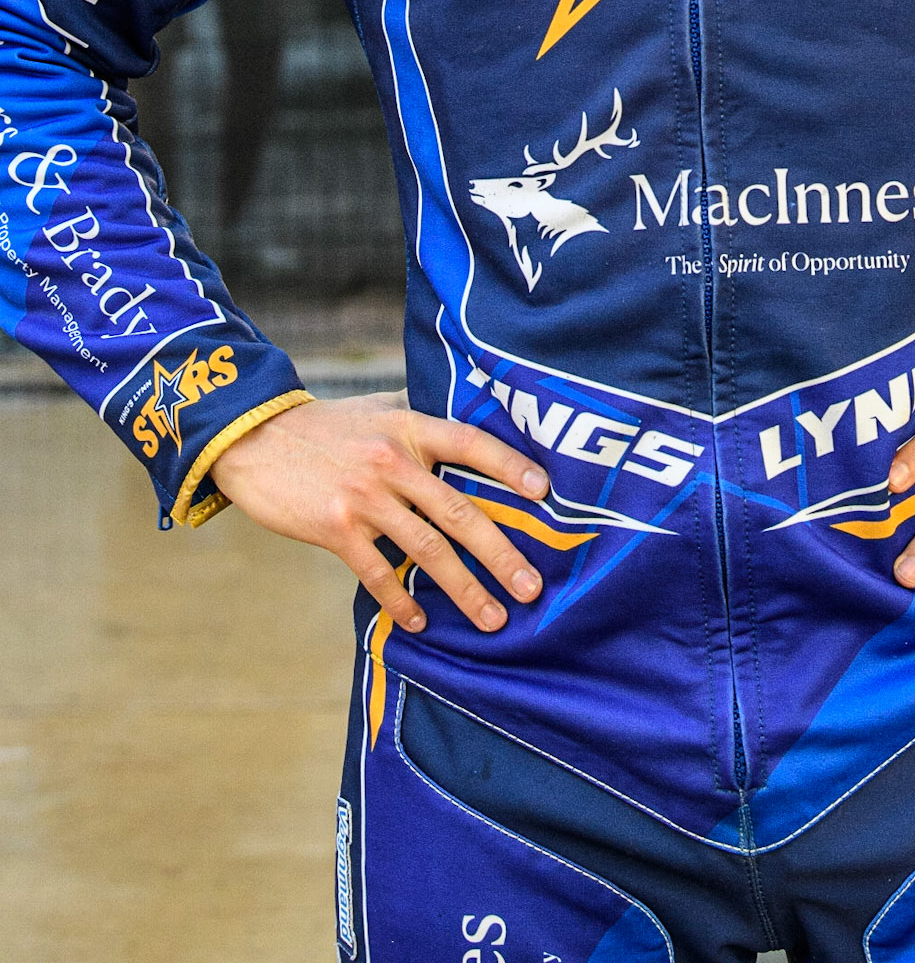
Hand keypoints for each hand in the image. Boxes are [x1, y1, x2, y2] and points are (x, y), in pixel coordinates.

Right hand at [211, 390, 549, 635]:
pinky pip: (377, 571)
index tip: (544, 493)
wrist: (254, 437)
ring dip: (464, 589)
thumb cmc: (324, 426)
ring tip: (493, 618)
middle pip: (460, 512)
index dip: (509, 466)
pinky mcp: (335, 527)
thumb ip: (417, 418)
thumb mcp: (376, 408)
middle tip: (532, 587)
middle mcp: (394, 461)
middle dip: (501, 553)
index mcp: (409, 427)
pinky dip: (401, 600)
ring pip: (428, 550)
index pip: (471, 443)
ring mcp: (365, 497)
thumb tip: (464, 417)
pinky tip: (420, 623)